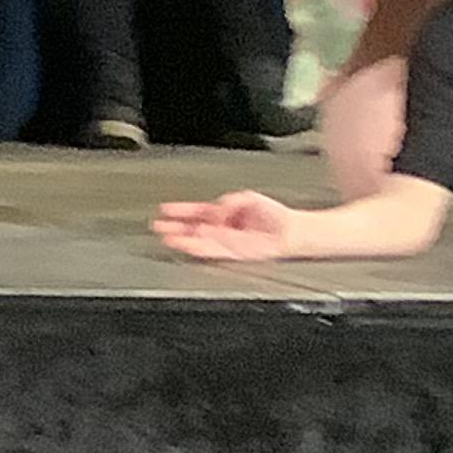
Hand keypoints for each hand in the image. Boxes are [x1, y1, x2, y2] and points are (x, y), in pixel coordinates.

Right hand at [152, 191, 296, 262]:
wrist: (294, 233)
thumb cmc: (274, 215)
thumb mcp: (248, 198)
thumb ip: (229, 202)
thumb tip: (215, 210)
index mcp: (223, 214)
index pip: (197, 212)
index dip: (181, 210)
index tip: (164, 209)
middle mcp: (222, 230)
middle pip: (193, 229)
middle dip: (175, 228)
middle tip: (158, 226)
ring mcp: (227, 243)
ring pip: (201, 243)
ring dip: (185, 240)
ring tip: (170, 237)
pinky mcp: (235, 255)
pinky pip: (215, 252)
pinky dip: (203, 247)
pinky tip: (193, 243)